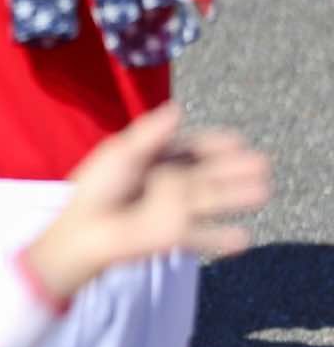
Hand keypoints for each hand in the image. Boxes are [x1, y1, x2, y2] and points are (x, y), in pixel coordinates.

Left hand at [24, 105, 269, 302]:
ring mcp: (175, 210)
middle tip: (262, 164)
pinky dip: (221, 238)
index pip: (193, 150)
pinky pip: (203, 236)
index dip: (215, 145)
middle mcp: (172, 185)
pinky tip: (244, 238)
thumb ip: (151, 133)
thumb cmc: (98, 186)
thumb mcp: (122, 152)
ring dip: (237, 197)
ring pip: (212, 201)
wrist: (83, 227)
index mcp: (158, 160)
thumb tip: (177, 108)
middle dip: (235, 170)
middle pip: (209, 175)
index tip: (239, 140)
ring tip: (264, 191)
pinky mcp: (173, 235)